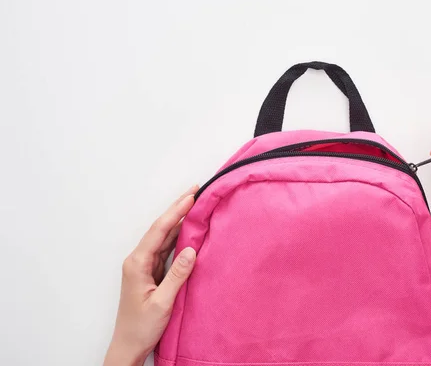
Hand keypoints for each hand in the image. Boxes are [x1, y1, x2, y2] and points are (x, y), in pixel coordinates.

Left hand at [104, 186, 198, 365]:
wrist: (128, 346)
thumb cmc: (141, 328)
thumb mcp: (162, 303)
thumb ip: (177, 275)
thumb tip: (191, 250)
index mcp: (137, 264)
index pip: (159, 231)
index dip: (175, 212)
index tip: (191, 196)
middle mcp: (138, 260)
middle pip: (160, 228)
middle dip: (177, 209)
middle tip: (195, 191)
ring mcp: (144, 266)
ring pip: (163, 237)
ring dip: (178, 220)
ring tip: (194, 204)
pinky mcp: (151, 272)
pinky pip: (166, 249)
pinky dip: (178, 237)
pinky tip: (188, 229)